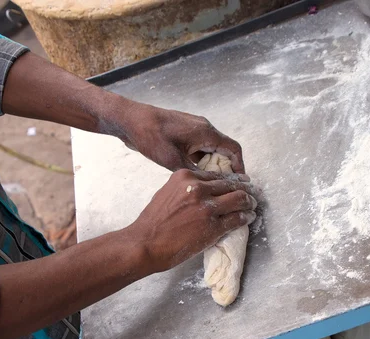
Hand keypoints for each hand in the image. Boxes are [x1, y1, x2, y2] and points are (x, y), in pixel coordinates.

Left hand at [102, 99, 244, 172]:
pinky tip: (194, 174)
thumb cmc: (152, 137)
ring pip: (210, 149)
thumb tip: (208, 186)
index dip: (240, 166)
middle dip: (226, 168)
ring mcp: (192, 129)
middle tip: (224, 186)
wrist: (130, 120)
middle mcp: (203, 128)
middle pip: (223, 149)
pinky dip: (200, 160)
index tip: (239, 182)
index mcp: (206, 132)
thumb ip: (194, 173)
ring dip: (212, 165)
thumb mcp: (173, 161)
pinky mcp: (183, 132)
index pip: (233, 149)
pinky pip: (198, 147)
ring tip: (210, 183)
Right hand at [127, 169, 257, 272]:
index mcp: (186, 176)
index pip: (217, 175)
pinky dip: (246, 217)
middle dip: (245, 188)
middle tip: (253, 192)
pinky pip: (237, 218)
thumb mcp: (168, 192)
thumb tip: (204, 189)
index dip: (232, 179)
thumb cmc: (153, 221)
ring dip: (249, 202)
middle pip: (231, 184)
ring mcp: (207, 207)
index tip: (240, 181)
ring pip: (239, 199)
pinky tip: (248, 217)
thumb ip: (187, 187)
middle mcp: (198, 188)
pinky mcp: (213, 226)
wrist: (146, 243)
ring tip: (253, 205)